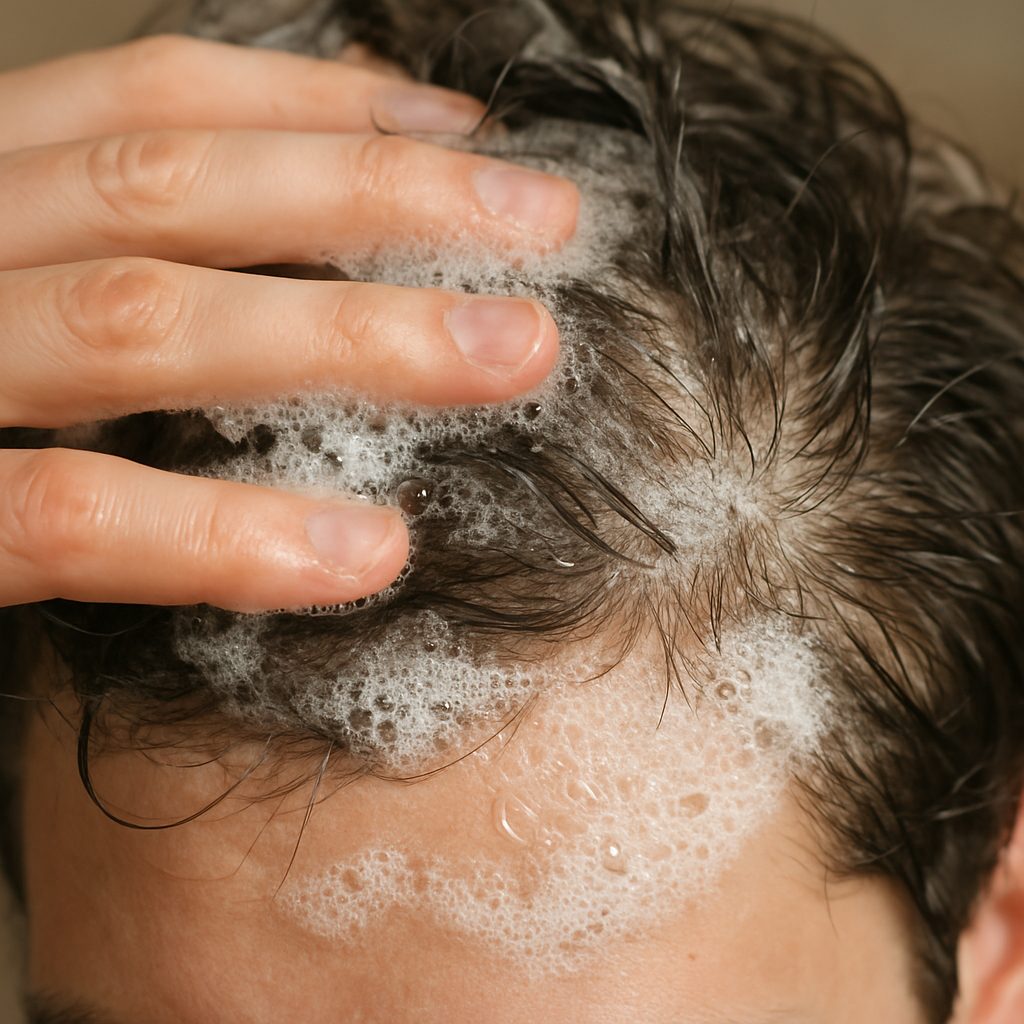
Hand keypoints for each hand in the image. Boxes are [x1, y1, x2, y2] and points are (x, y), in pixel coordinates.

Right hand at [0, 35, 578, 611]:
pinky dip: (216, 536)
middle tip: (545, 225)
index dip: (324, 104)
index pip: (157, 103)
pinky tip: (361, 553)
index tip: (463, 130)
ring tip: (512, 354)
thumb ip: (105, 265)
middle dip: (379, 197)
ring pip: (142, 323)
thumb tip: (296, 267)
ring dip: (349, 335)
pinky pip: (63, 521)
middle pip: (177, 182)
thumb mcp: (3, 291)